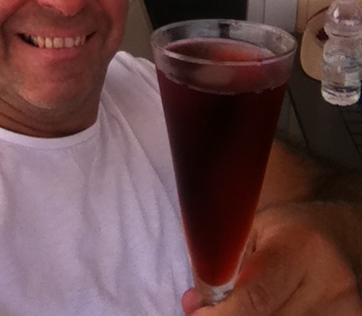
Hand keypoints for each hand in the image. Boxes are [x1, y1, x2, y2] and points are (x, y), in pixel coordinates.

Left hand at [181, 206, 361, 314]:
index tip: (198, 312)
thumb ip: (222, 262)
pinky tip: (268, 311)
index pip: (256, 297)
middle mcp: (330, 283)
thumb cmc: (284, 231)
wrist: (335, 238)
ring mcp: (345, 311)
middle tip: (211, 311)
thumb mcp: (251, 230)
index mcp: (300, 247)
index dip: (221, 314)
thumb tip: (194, 305)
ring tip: (241, 306)